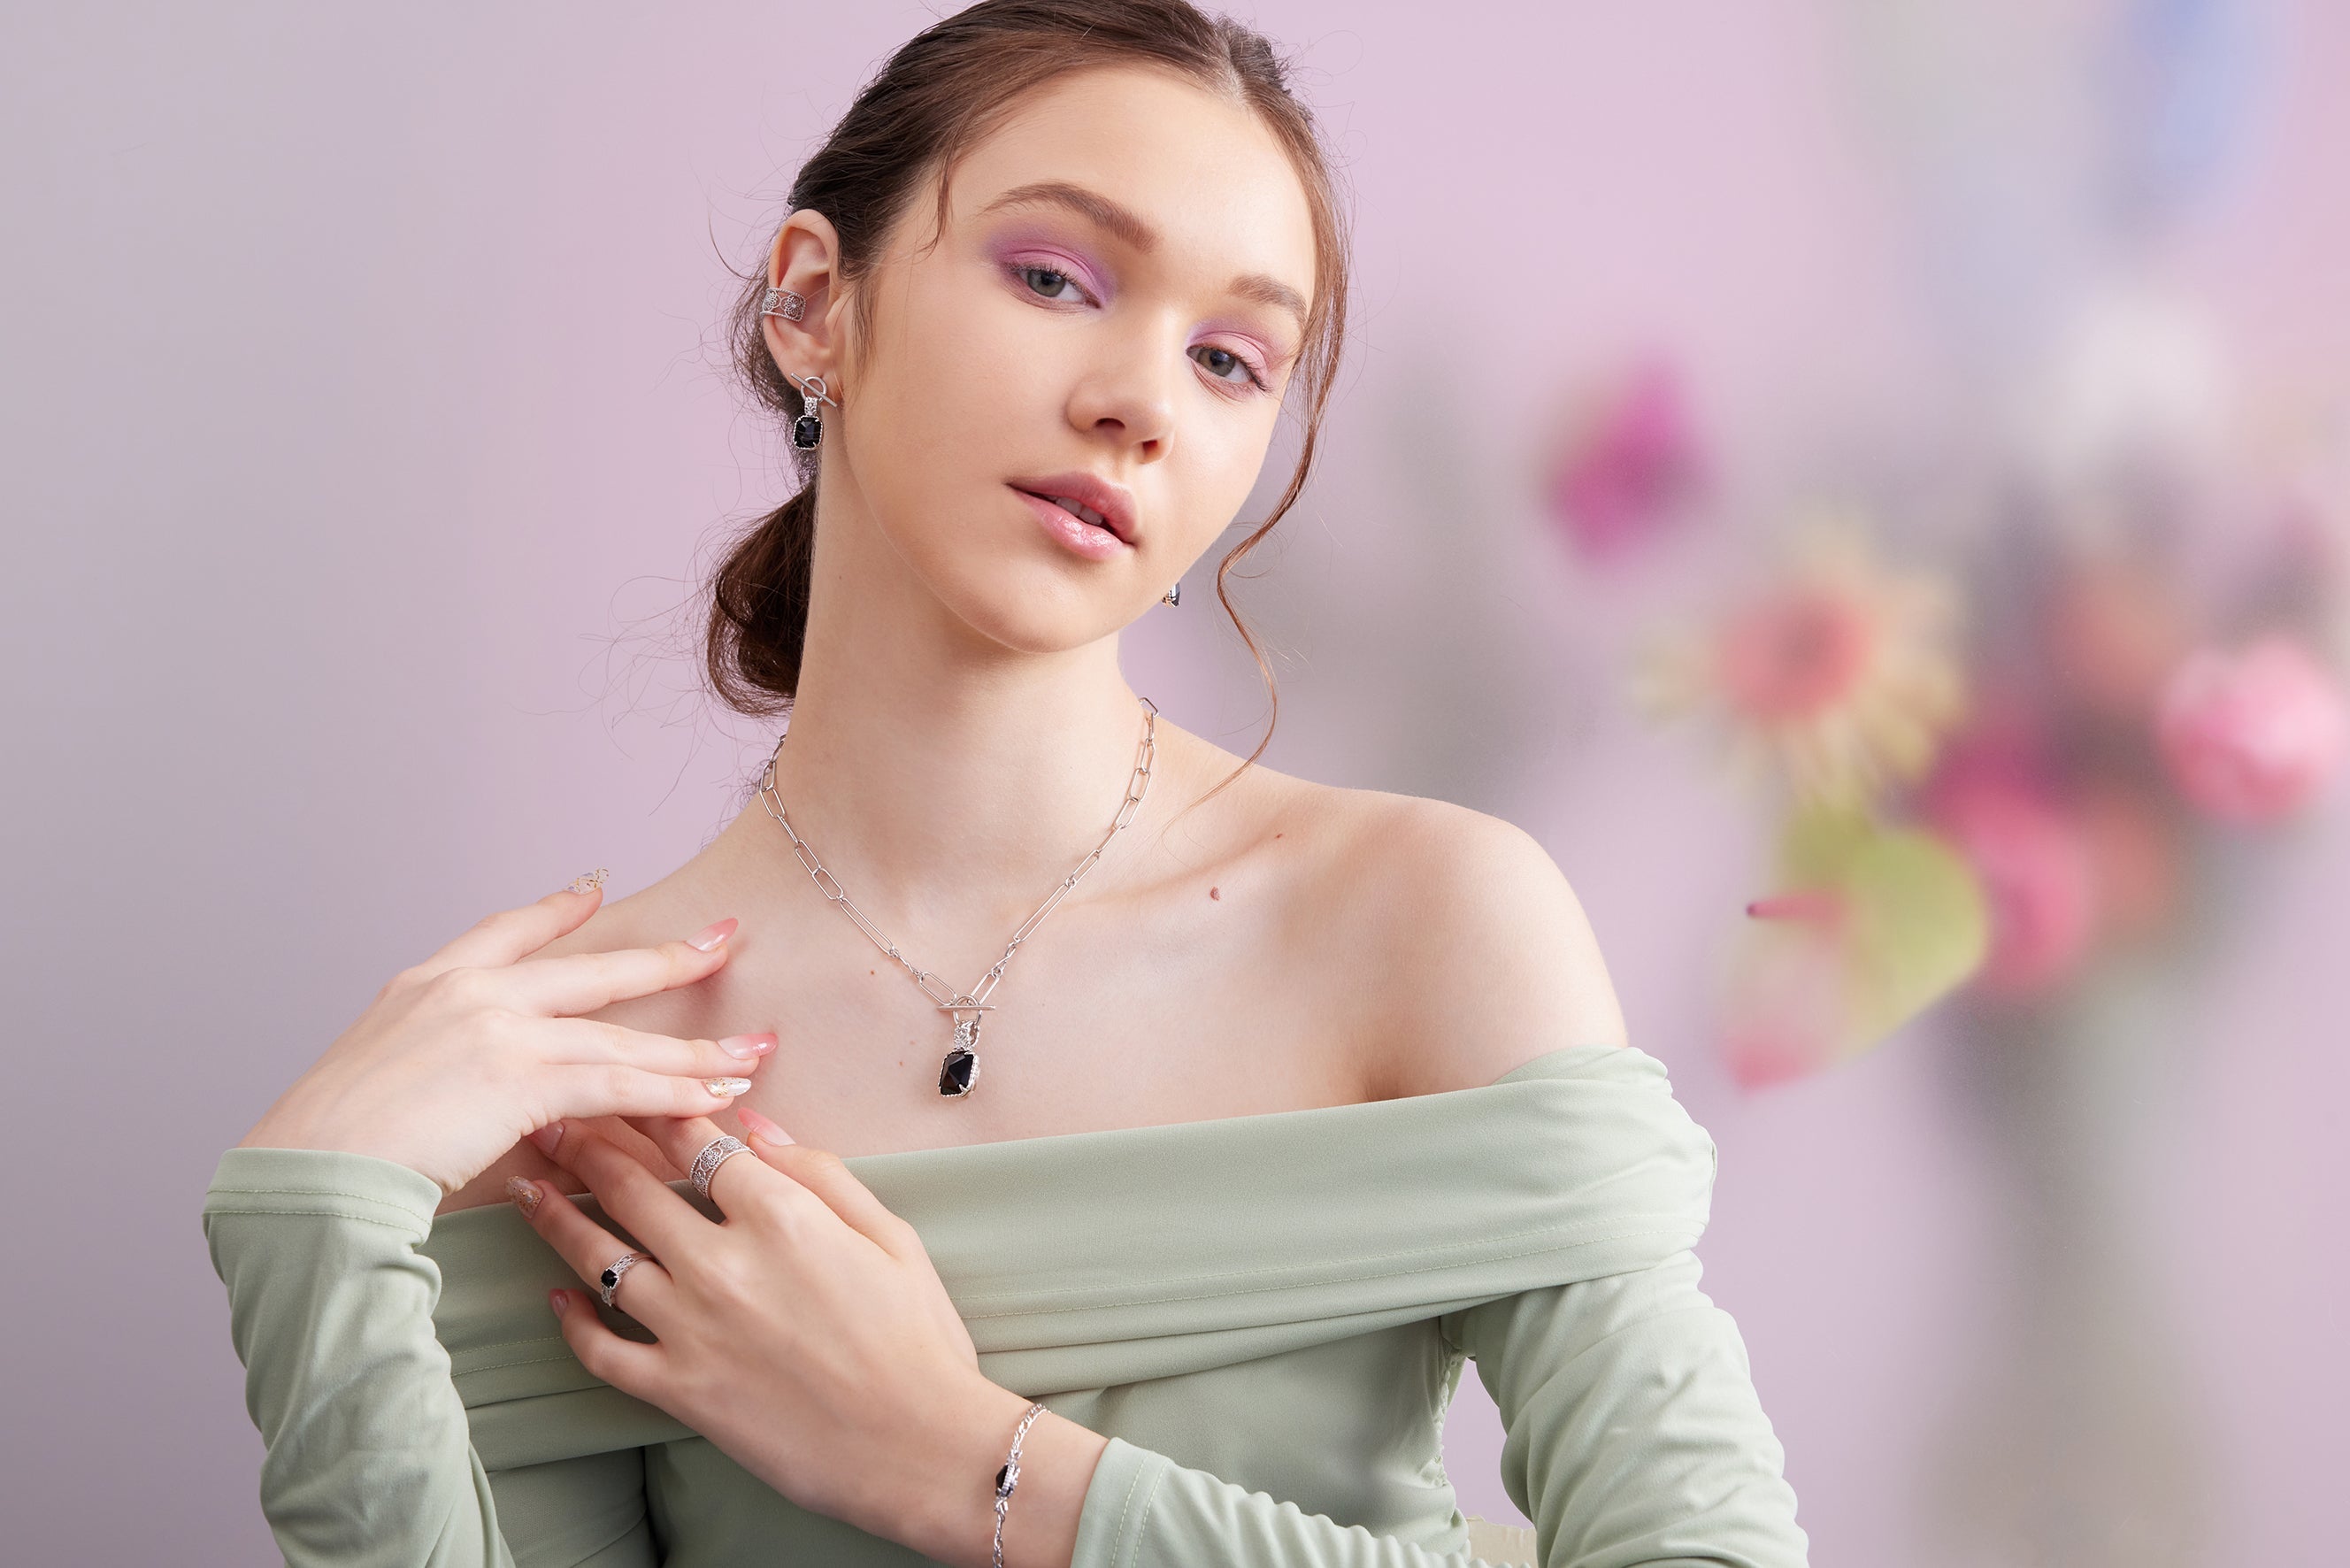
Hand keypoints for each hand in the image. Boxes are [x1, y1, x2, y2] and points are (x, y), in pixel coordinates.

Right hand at [237, 881, 774, 1195]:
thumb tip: (473, 1092)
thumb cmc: (326, 1149)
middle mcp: (470, 989)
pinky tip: (715, 1095)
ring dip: (693, 1050)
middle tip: (724, 940)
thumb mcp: (375, 1077)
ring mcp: (501, 1027)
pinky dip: (673, 1092)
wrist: (307, 1174)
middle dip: (668, 959)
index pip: (507, 930)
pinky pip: (620, 1084)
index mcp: (426, 982)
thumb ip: (435, 1066)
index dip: (558, 911)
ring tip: (751, 1053)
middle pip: (593, 970)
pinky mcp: (525, 1077)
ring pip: (621, 1037)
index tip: (595, 890)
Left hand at [511, 1113, 1022, 1558]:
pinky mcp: (679, 1391)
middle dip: (584, 1145)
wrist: (918, 1448)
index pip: (694, 1139)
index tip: (626, 1085)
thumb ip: (818, 1169)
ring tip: (527, 1188)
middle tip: (551, 1121)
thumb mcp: (889, 1233)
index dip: (653, 1105)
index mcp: (781, 1215)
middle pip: (631, 1187)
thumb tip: (753, 1121)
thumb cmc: (917, 1338)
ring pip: (600, 1259)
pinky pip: (603, 1351)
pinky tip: (553, 1296)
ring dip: (556, 1217)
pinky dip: (571, 1322)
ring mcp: (693, 1329)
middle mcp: (723, 1264)